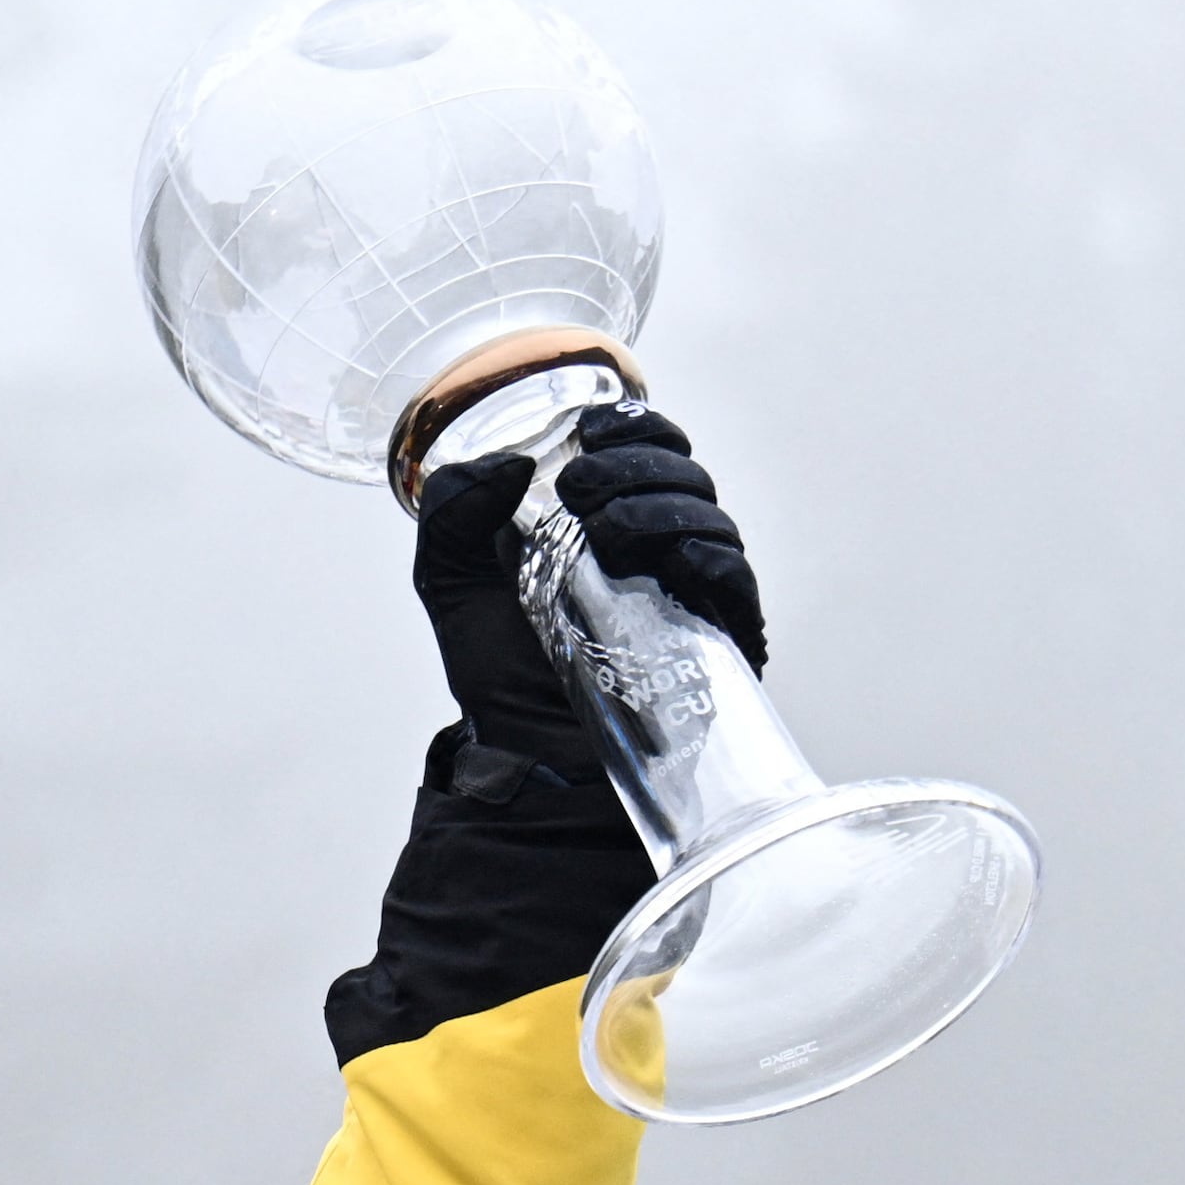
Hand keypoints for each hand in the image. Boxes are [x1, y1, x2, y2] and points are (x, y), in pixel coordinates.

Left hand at [411, 404, 766, 779]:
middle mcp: (655, 547)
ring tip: (604, 531)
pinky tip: (672, 560)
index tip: (589, 429)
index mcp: (604, 519)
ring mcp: (689, 589)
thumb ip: (453, 514)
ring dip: (659, 506)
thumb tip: (508, 463)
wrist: (529, 757)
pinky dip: (709, 556)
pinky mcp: (716, 635)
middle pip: (681, 472)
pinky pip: (733, 578)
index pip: (646, 448)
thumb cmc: (502, 673)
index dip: (630, 427)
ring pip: (708, 516)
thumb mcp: (451, 584)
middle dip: (635, 463)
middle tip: (579, 488)